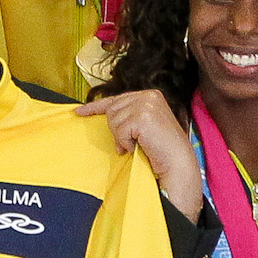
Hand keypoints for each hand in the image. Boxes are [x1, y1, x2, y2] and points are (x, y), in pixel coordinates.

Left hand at [79, 89, 203, 218]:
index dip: (95, 107)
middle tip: (130, 143)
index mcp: (150, 95)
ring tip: (137, 144)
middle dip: (116, 130)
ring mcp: (146, 105)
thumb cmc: (161, 148)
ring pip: (113, 120)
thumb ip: (129, 117)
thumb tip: (106, 117)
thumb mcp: (144, 126)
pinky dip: (126, 142)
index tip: (79, 111)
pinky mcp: (142, 117)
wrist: (177, 162)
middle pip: (112, 109)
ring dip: (122, 137)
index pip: (116, 98)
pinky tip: (138, 146)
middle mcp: (148, 96)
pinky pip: (120, 131)